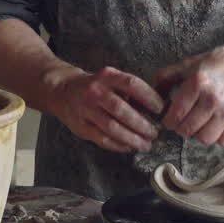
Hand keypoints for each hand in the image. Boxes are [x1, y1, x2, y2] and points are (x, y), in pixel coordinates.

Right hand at [50, 66, 165, 152]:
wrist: (63, 90)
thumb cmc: (95, 86)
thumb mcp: (111, 79)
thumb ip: (129, 91)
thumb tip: (153, 110)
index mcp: (107, 76)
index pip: (132, 84)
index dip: (149, 97)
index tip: (160, 109)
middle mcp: (96, 91)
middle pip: (122, 110)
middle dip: (142, 124)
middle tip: (154, 132)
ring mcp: (86, 110)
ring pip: (112, 128)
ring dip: (132, 138)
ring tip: (145, 144)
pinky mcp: (81, 126)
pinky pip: (103, 139)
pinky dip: (118, 145)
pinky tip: (129, 147)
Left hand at [154, 45, 223, 146]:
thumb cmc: (220, 63)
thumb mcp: (190, 63)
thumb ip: (167, 76)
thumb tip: (152, 93)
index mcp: (198, 83)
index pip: (176, 115)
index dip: (168, 121)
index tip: (169, 120)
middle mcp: (214, 98)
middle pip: (188, 130)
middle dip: (181, 128)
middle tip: (183, 122)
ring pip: (205, 139)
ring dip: (199, 134)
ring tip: (199, 124)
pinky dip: (218, 137)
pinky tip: (215, 125)